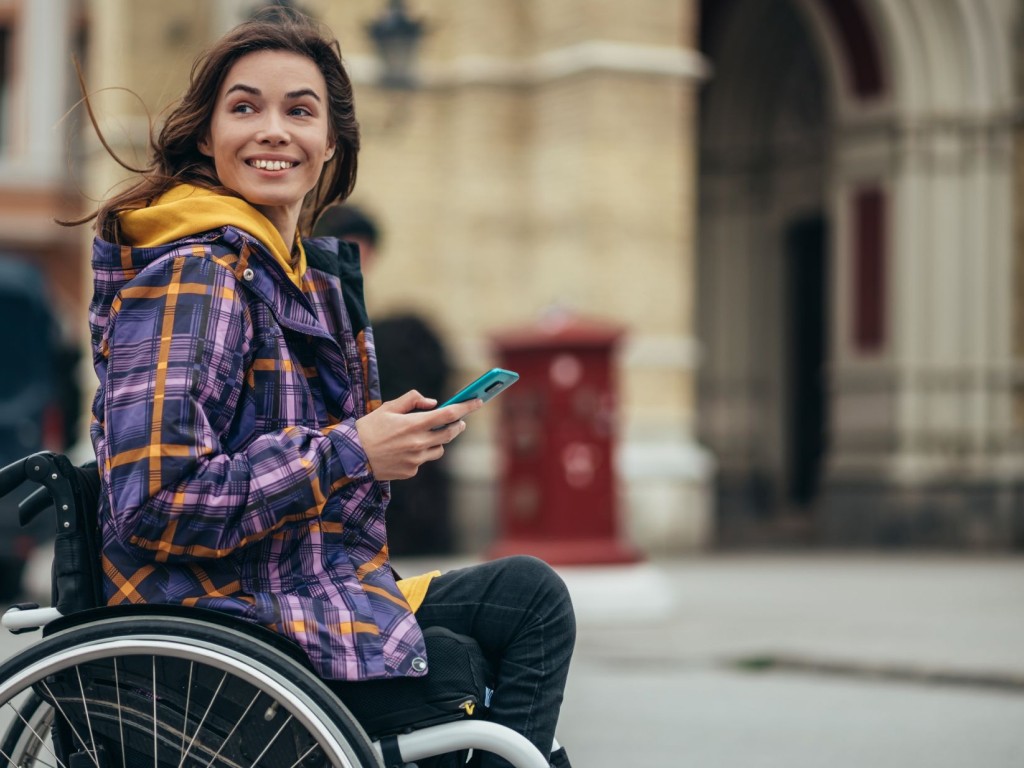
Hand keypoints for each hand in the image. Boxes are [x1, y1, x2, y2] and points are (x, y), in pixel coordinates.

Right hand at [355, 390, 482, 479]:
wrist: (351, 456)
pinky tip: (405, 449)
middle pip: (449, 433)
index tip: (478, 402)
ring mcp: (416, 460)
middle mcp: (418, 443)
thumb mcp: (388, 407)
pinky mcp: (410, 471)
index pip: (448, 414)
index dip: (466, 407)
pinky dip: (421, 453)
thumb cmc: (369, 428)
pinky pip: (424, 460)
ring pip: (439, 449)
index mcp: (414, 424)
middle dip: (457, 425)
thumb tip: (434, 403)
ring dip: (438, 440)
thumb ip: (413, 401)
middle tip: (459, 420)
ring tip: (426, 434)